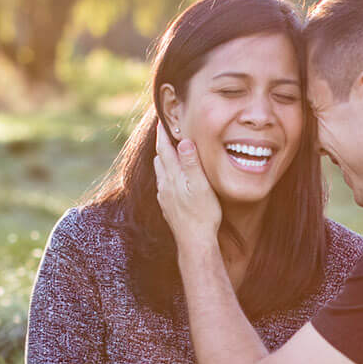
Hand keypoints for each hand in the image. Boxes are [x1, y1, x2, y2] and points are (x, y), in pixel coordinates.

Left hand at [153, 123, 222, 244]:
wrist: (194, 242)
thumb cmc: (202, 214)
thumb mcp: (201, 186)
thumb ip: (191, 164)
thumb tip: (184, 142)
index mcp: (173, 177)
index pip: (165, 149)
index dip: (163, 134)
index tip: (162, 121)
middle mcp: (165, 185)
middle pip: (160, 158)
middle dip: (163, 144)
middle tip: (166, 131)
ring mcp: (164, 197)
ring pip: (161, 172)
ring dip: (164, 159)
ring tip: (170, 151)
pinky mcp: (168, 206)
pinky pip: (164, 184)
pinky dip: (167, 174)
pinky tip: (173, 178)